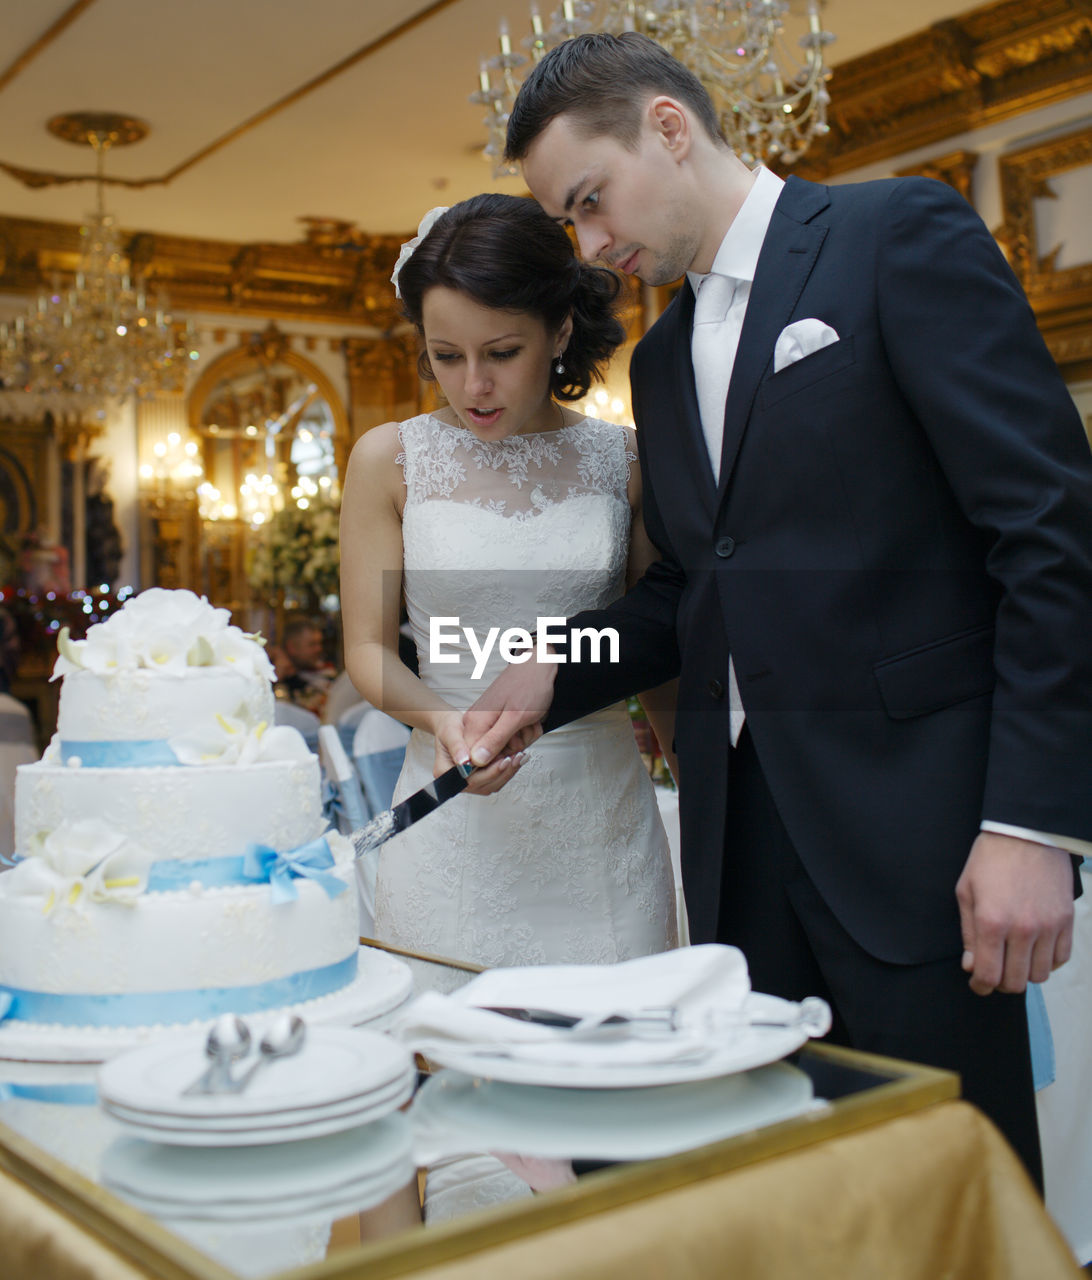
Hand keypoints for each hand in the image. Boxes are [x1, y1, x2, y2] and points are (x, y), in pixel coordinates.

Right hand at [431, 709, 526, 796]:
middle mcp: (458, 781)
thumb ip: (456, 747)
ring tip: (519, 757)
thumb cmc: (450, 728)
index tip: (502, 761)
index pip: (468, 780)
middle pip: (483, 785)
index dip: (487, 773)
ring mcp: (471, 782)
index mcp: (445, 773)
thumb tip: (464, 762)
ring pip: (493, 784)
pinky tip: (516, 758)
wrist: (455, 726)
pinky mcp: (482, 778)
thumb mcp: (450, 732)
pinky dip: (508, 770)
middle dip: (502, 772)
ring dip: (508, 772)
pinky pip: (497, 779)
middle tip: (515, 757)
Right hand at [462, 660, 554, 768]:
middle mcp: (477, 723)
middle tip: (522, 730)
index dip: (494, 763)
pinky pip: (511, 739)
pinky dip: (525, 733)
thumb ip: (495, 740)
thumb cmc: (529, 685)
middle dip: (513, 748)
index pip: (473, 761)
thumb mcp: (515, 717)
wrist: (539, 667)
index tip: (510, 754)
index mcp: (475, 723)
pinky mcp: (499, 722)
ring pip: (504, 748)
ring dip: (523, 739)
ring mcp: (488, 722)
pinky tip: (529, 722)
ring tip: (527, 722)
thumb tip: (476, 760)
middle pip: (491, 757)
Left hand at [955, 831, 1074, 995]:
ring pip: (1040, 975)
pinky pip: (1061, 958)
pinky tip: (1035, 950)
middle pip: (1016, 982)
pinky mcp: (1066, 921)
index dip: (980, 986)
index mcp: (992, 922)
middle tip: (994, 972)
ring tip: (1015, 959)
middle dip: (1001, 983)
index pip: (989, 975)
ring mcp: (1048, 926)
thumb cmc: (990, 860)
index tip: (977, 984)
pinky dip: (1048, 961)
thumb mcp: (966, 892)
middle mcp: (1023, 929)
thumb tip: (972, 966)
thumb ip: (969, 934)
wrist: (1026, 833)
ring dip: (1025, 973)